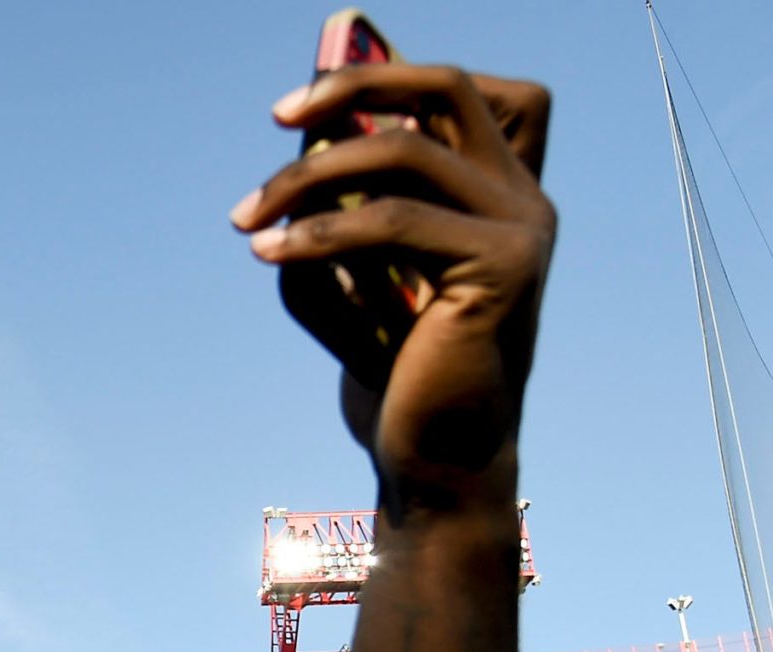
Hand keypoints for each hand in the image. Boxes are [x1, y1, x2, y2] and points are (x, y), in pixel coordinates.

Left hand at [236, 63, 554, 494]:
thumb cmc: (391, 370)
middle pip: (446, 87)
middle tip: (277, 118)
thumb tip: (304, 134)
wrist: (430, 459)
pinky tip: (270, 253)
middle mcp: (523, 198)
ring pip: (406, 149)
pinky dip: (320, 231)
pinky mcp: (503, 267)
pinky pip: (394, 219)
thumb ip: (335, 202)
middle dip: (353, 86)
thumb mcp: (348, 273)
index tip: (308, 107)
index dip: (391, 71)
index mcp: (497, 192)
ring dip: (309, 176)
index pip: (465, 91)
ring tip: (248, 217)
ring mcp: (524, 228)